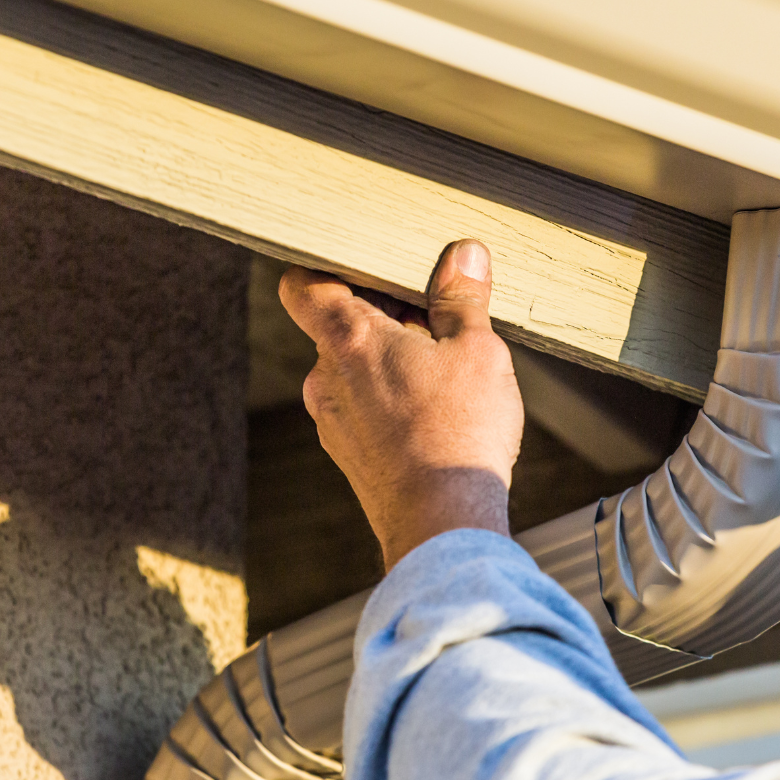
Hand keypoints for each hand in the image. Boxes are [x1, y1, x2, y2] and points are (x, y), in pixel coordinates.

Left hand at [280, 240, 523, 568]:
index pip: (303, 284)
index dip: (327, 268)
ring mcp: (331, 419)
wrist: (442, 523)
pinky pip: (361, 408)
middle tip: (435, 321)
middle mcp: (326, 377)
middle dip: (384, 317)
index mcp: (348, 338)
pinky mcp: (347, 453)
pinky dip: (389, 399)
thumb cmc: (458, 433)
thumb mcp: (477, 349)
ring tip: (444, 372)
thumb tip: (464, 255)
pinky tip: (435, 413)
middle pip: (339, 325)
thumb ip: (462, 298)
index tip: (365, 268)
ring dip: (391, 360)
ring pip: (353, 369)